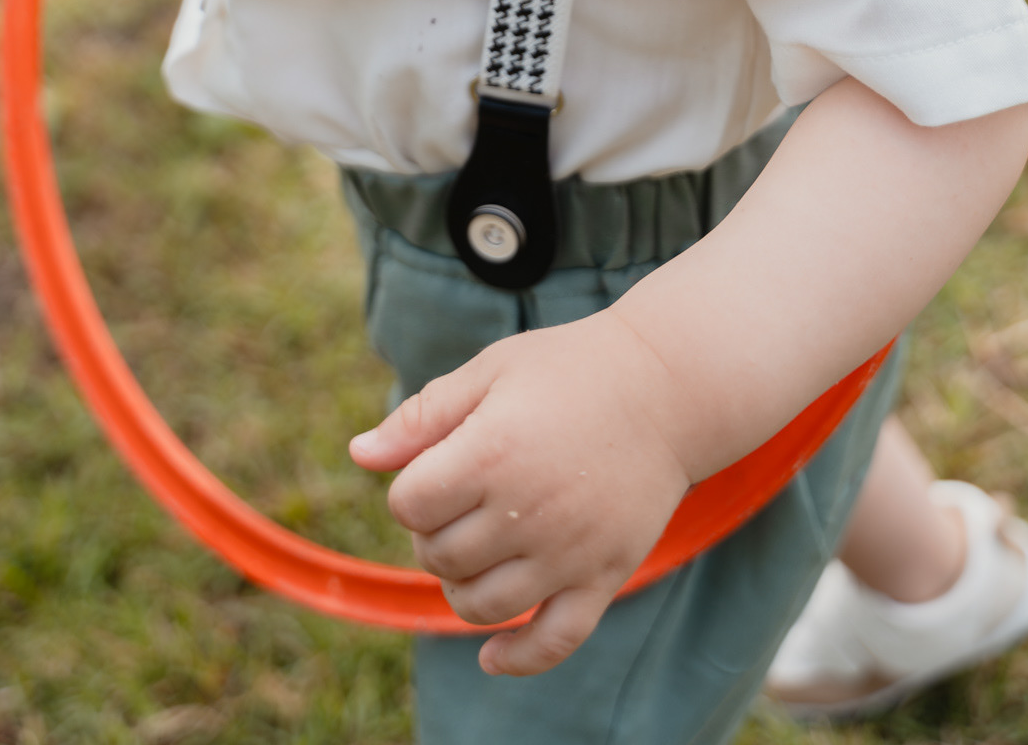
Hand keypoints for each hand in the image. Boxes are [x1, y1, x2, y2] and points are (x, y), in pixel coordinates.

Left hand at [350, 309, 691, 676]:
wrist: (668, 385)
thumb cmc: (570, 369)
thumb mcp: (491, 371)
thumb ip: (422, 416)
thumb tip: (359, 455)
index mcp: (493, 452)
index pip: (409, 504)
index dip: (410, 487)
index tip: (438, 464)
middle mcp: (528, 511)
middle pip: (438, 556)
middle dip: (432, 531)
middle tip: (460, 497)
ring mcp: (569, 551)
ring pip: (482, 606)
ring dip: (461, 585)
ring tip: (477, 546)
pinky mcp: (605, 575)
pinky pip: (554, 642)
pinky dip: (516, 658)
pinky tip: (491, 656)